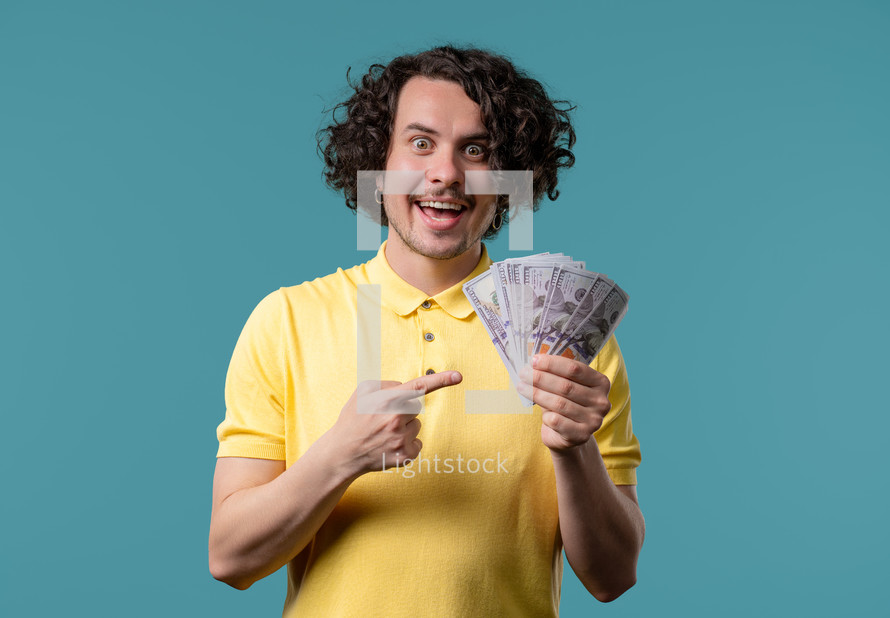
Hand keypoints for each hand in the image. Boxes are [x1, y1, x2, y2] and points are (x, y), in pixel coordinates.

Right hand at [329, 371, 461, 476]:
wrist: (342, 453)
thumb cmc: (353, 419)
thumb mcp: (362, 392)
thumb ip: (387, 385)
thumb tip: (405, 388)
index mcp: (388, 400)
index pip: (419, 386)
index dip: (441, 380)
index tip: (459, 376)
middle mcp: (396, 419)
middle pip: (415, 407)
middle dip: (403, 410)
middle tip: (383, 419)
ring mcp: (401, 439)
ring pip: (416, 425)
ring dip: (404, 427)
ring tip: (383, 433)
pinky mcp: (405, 456)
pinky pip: (417, 442)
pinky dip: (407, 443)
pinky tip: (389, 445)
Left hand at [518, 354, 610, 451]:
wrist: (569, 437)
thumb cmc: (565, 405)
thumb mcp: (566, 387)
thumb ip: (555, 375)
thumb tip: (533, 363)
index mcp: (601, 383)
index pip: (575, 369)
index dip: (552, 363)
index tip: (534, 360)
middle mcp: (602, 401)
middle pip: (566, 386)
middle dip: (541, 378)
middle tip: (523, 373)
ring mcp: (594, 420)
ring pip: (559, 403)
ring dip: (537, 394)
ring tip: (522, 387)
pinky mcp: (582, 435)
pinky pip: (557, 421)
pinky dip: (545, 416)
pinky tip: (540, 413)